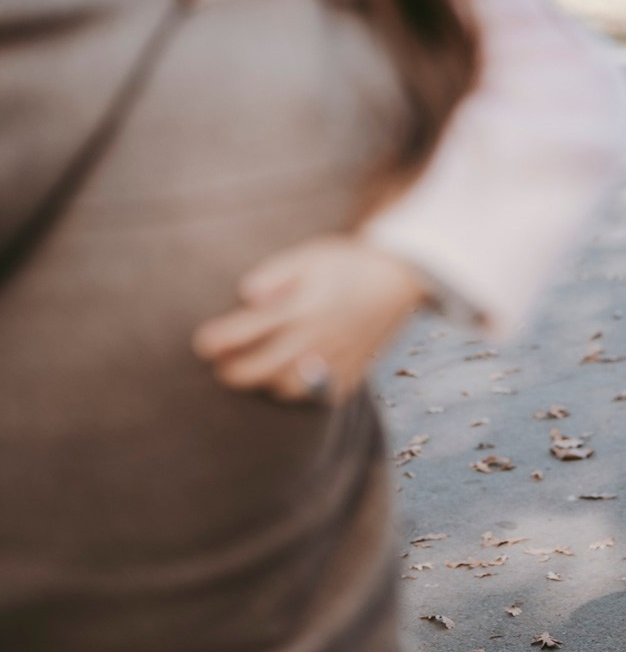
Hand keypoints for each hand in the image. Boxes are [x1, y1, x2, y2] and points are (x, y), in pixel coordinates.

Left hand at [193, 235, 428, 403]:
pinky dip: (300, 392)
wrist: (398, 277)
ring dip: (266, 384)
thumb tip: (246, 295)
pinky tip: (291, 378)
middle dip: (234, 372)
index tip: (202, 344)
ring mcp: (334, 359)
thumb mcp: (309, 256)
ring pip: (289, 388)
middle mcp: (316, 338)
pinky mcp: (351, 372)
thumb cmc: (347, 263)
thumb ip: (275, 275)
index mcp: (301, 307)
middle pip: (262, 368)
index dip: (219, 341)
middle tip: (221, 367)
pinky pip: (317, 396)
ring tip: (257, 371)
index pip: (248, 331)